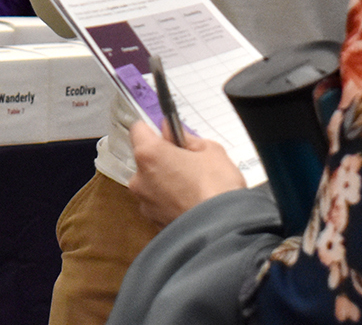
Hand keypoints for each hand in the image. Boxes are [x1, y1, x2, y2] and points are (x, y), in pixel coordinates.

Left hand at [127, 121, 247, 226]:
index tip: (169, 133)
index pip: (138, 129)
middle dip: (164, 159)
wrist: (223, 231)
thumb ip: (188, 139)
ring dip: (167, 182)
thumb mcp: (211, 151)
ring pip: (152, 184)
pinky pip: (160, 205)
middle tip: (190, 162)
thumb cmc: (217, 191)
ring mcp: (145, 204)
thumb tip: (176, 134)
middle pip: (146, 160)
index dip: (155, 130)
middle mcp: (140, 180)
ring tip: (194, 187)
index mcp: (149, 155)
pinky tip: (191, 202)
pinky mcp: (154, 223)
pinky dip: (171, 202)